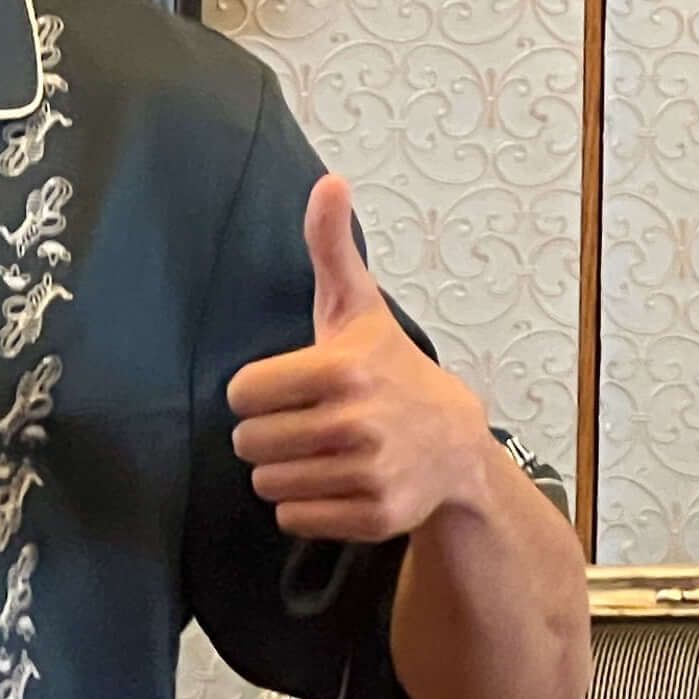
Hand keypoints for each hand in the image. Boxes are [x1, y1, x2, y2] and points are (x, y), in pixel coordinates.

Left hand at [224, 174, 495, 546]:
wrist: (455, 443)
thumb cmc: (390, 369)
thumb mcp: (358, 308)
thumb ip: (331, 246)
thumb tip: (330, 180)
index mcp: (341, 370)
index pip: (242, 395)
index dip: (256, 392)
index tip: (286, 388)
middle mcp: (355, 425)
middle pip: (249, 443)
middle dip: (267, 434)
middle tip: (302, 423)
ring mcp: (368, 474)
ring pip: (268, 484)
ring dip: (282, 471)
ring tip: (317, 452)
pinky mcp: (374, 516)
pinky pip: (293, 519)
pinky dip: (304, 506)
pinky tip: (334, 483)